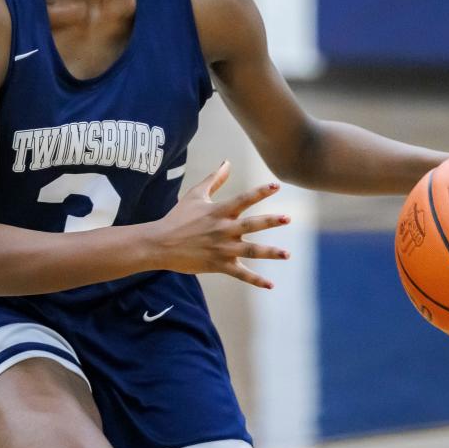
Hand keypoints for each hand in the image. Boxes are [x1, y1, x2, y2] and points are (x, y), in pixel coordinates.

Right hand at [148, 160, 290, 288]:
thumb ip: (214, 179)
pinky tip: (270, 285)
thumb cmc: (178, 217)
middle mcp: (223, 230)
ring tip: (287, 254)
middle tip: (287, 218)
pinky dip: (255, 280)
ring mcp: (222, 249)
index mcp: (219, 212)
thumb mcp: (195, 195)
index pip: (243, 199)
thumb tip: (227, 162)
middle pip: (251, 225)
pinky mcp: (219, 265)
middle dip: (270, 221)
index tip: (277, 186)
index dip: (260, 192)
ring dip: (270, 253)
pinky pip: (240, 274)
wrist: (160, 244)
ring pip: (250, 251)